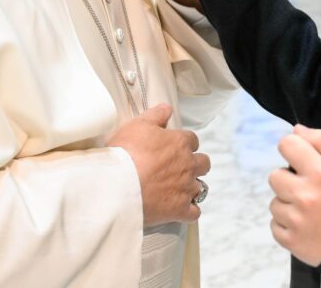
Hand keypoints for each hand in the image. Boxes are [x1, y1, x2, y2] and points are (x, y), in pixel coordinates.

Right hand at [107, 103, 209, 226]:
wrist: (117, 186)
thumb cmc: (125, 153)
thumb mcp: (137, 125)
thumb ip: (155, 115)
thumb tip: (167, 108)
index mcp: (180, 143)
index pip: (192, 140)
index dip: (183, 143)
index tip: (174, 148)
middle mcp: (188, 165)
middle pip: (204, 163)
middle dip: (195, 164)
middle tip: (179, 168)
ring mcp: (186, 188)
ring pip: (201, 188)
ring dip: (191, 188)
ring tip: (177, 189)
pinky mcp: (179, 210)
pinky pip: (194, 213)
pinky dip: (189, 211)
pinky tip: (179, 210)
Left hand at [268, 125, 320, 266]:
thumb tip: (296, 129)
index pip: (287, 144)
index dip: (292, 149)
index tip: (300, 158)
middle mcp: (305, 195)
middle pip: (274, 175)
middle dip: (288, 180)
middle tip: (308, 190)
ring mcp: (295, 220)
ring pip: (274, 201)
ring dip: (287, 204)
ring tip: (309, 211)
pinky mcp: (288, 240)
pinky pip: (274, 224)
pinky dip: (286, 225)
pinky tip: (305, 225)